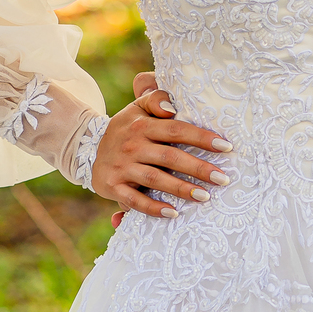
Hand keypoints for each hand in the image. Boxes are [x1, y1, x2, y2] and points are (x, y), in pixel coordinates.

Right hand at [97, 75, 229, 222]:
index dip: (202, 138)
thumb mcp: (137, 108)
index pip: (176, 130)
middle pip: (170, 158)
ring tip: (205, 197)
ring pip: (155, 180)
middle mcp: (132, 146)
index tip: (226, 147)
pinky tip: (174, 213)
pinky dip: (153, 208)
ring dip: (181, 189)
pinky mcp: (113, 187)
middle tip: (223, 179)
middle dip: (198, 168)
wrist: (86, 147)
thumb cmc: (127, 128)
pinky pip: (135, 201)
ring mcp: (122, 167)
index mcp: (142, 125)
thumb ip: (155, 98)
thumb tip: (171, 106)